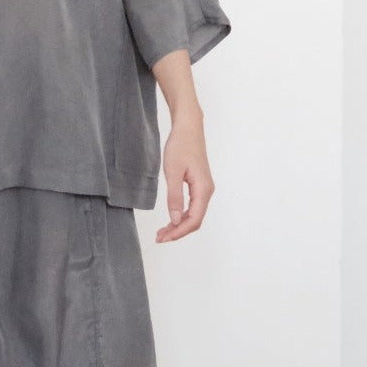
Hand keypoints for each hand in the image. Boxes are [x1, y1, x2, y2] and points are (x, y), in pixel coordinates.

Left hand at [155, 113, 215, 242]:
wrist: (188, 128)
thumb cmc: (180, 146)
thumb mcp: (173, 172)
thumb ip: (175, 197)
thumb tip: (176, 220)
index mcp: (203, 189)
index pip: (194, 220)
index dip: (179, 232)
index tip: (163, 238)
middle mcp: (207, 191)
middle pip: (195, 220)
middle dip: (178, 231)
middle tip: (159, 238)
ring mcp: (204, 189)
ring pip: (194, 214)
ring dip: (179, 225)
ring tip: (162, 232)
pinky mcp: (199, 185)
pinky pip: (192, 206)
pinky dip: (181, 215)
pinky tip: (170, 219)